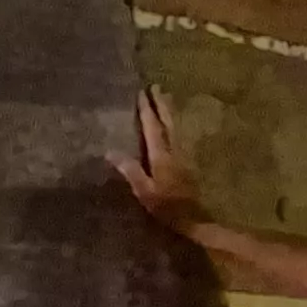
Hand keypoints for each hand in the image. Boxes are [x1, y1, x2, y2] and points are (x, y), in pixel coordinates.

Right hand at [112, 87, 205, 236]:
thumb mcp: (144, 190)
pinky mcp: (189, 163)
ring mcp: (184, 156)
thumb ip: (130, 170)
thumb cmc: (167, 207)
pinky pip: (181, 137)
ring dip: (170, 112)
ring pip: (177, 128)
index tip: (142, 93)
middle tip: (157, 86)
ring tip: (166, 98)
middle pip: (168, 122)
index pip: (153, 127)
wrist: (195, 219)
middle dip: (161, 104)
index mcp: (161, 156)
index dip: (147, 110)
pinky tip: (174, 125)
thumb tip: (110, 151)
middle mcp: (175, 151)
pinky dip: (175, 125)